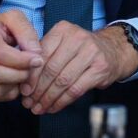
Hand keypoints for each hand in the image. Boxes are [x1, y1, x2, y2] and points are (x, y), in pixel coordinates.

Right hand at [0, 10, 43, 101]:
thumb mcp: (12, 18)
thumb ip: (26, 31)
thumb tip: (36, 52)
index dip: (21, 60)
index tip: (38, 60)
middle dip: (21, 74)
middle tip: (34, 68)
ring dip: (17, 85)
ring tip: (26, 74)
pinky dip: (10, 93)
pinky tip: (17, 81)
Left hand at [21, 22, 137, 114]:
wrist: (113, 50)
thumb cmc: (80, 50)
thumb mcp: (62, 44)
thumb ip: (44, 57)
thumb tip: (24, 84)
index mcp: (63, 30)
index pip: (41, 55)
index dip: (31, 76)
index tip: (24, 91)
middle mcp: (77, 38)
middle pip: (51, 69)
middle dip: (38, 90)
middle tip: (29, 103)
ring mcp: (91, 52)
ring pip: (63, 81)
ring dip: (48, 98)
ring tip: (39, 108)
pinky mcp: (100, 68)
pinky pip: (76, 89)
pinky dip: (62, 101)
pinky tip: (54, 107)